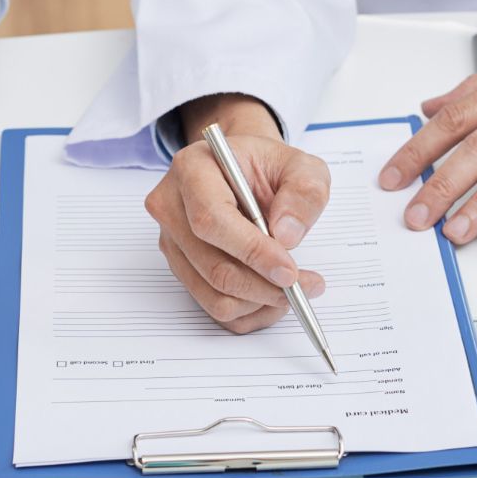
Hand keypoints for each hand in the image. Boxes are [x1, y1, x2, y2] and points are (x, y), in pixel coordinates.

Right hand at [144, 94, 327, 333]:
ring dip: (260, 302)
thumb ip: (303, 192)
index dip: (252, 251)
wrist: (245, 172)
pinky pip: (214, 307)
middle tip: (305, 287)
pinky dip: (250, 311)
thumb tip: (286, 235)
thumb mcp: (301, 166)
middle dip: (264, 285)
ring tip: (294, 289)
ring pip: (213, 294)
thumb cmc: (269, 166)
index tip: (289, 271)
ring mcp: (173, 241)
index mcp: (193, 168)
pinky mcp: (182, 267)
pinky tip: (273, 294)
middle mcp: (171, 207)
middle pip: (212, 265)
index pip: (211, 219)